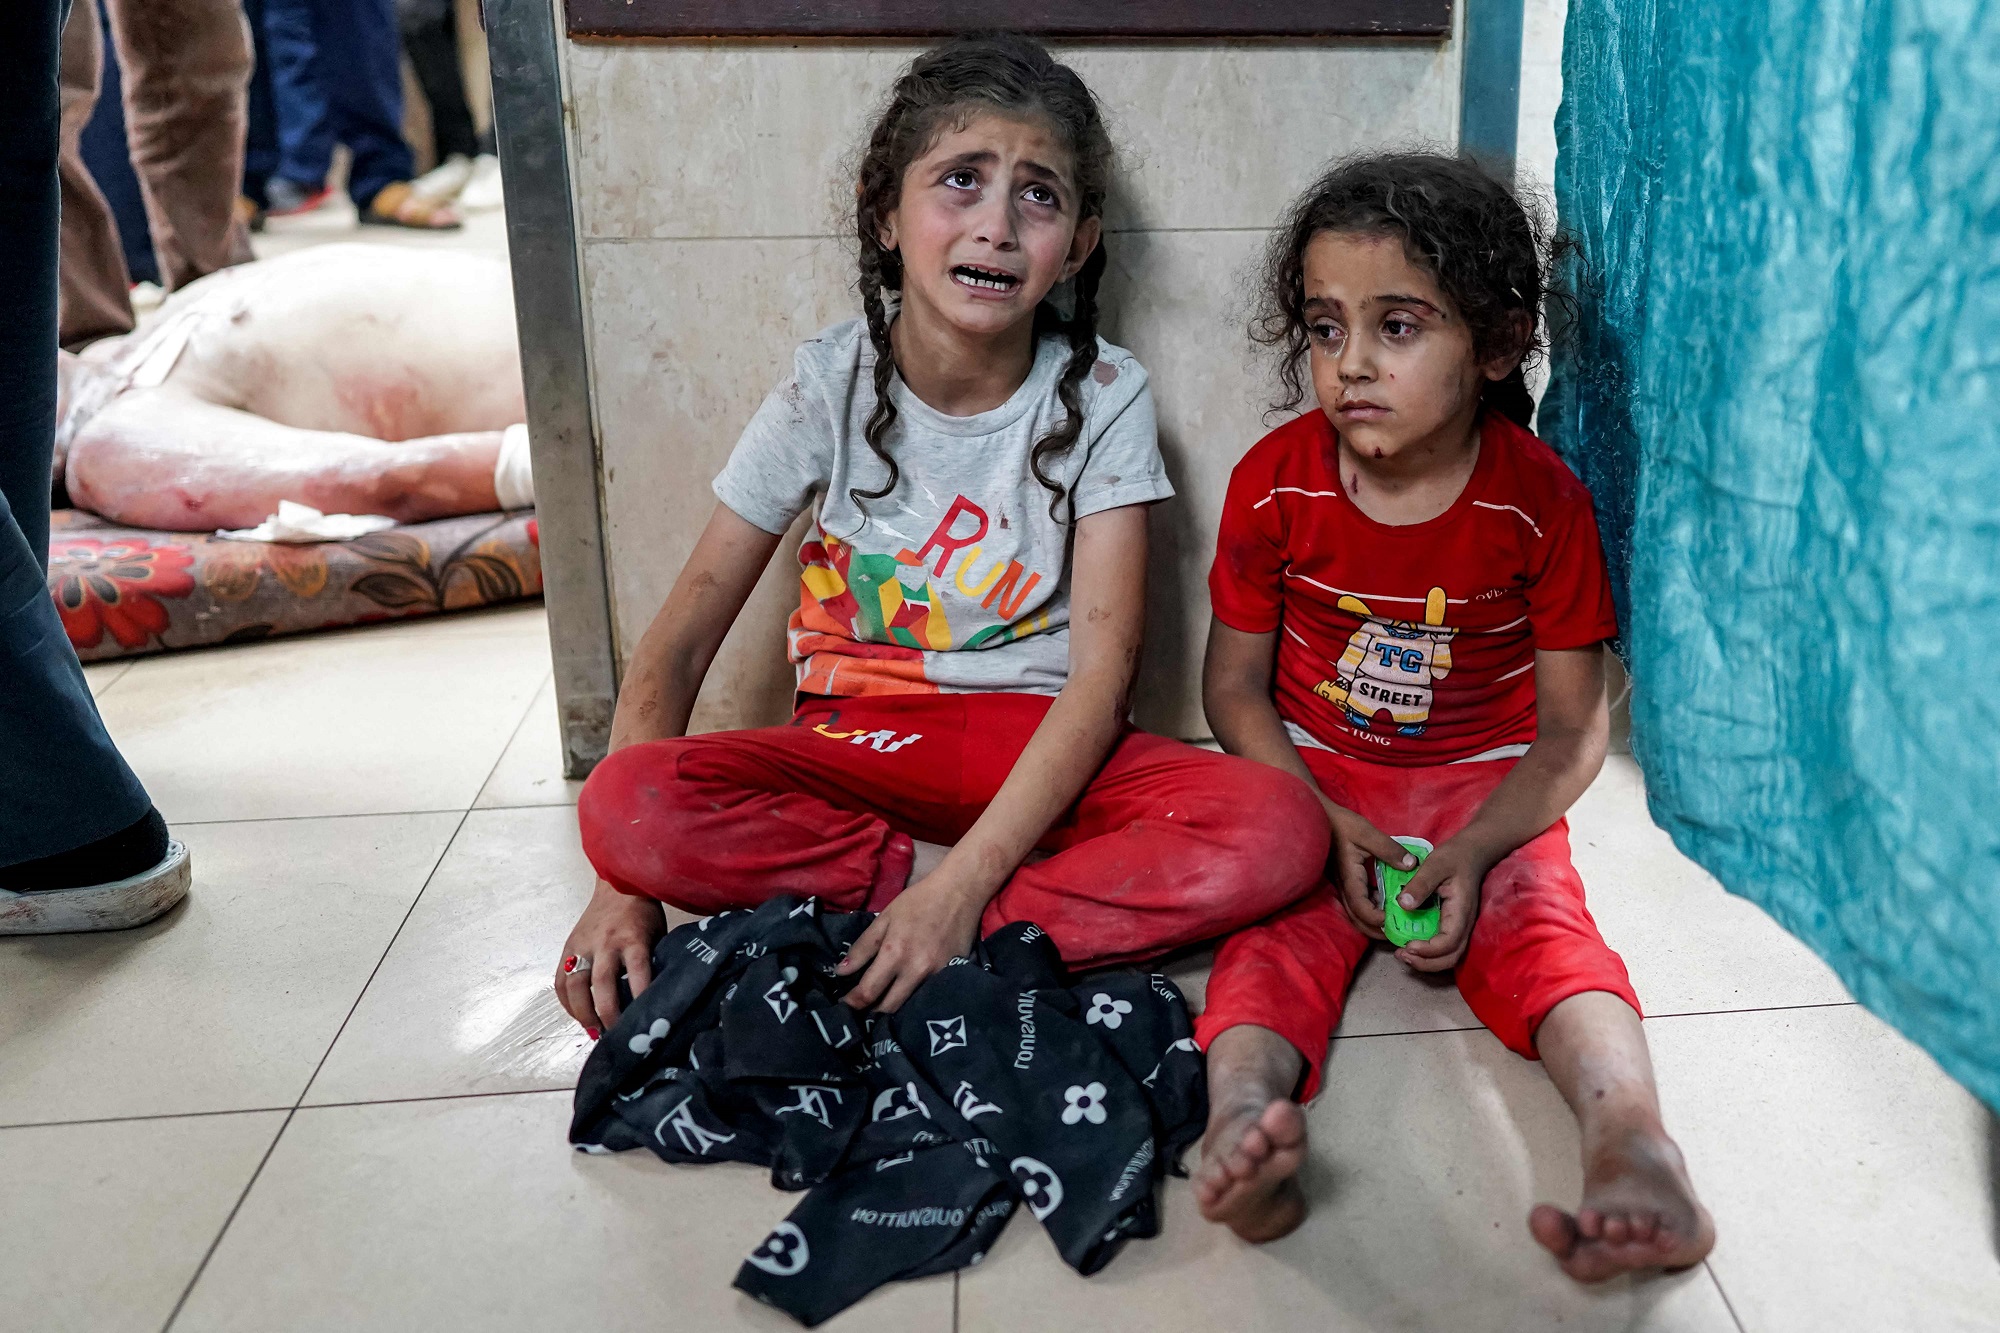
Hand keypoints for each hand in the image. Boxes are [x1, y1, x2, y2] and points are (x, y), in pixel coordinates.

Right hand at [555, 878, 665, 1036]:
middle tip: (615, 1036)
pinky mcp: (569, 946)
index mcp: (634, 938)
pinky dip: (567, 1002)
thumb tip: (655, 1000)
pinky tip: (577, 1015)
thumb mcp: (657, 935)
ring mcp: (584, 945)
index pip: (638, 971)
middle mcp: (607, 943)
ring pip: (576, 984)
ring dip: (583, 1013)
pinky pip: (561, 980)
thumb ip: (653, 963)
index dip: (640, 997)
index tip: (644, 1021)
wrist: (617, 885)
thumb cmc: (644, 914)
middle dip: (608, 1014)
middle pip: (602, 983)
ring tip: (594, 1032)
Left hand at [836, 875, 986, 1012]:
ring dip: (893, 1008)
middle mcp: (916, 970)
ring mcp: (937, 976)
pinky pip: (928, 997)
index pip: (868, 991)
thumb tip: (840, 972)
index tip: (844, 1005)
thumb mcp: (885, 918)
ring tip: (881, 1004)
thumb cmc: (918, 901)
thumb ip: (862, 947)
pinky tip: (907, 995)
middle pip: (888, 1008)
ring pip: (910, 1006)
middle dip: (871, 1011)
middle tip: (862, 1008)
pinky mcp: (953, 976)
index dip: (852, 1003)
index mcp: (895, 953)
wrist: (960, 892)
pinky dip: (915, 1000)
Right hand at [1324, 796, 1416, 939]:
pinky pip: (1356, 902)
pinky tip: (1384, 903)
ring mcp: (1342, 884)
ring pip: (1355, 912)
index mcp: (1349, 878)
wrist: (1318, 816)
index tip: (1390, 920)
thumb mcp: (1366, 833)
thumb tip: (1412, 865)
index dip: (1374, 918)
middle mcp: (1344, 886)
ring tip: (1392, 923)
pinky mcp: (1344, 880)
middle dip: (1374, 929)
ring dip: (1371, 921)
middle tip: (1395, 933)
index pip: (1360, 907)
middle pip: (1356, 918)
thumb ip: (1388, 849)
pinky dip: (1369, 909)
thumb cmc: (1340, 824)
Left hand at [1388, 837, 1494, 972]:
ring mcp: (1460, 926)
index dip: (1429, 950)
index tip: (1408, 946)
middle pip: (1451, 957)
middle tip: (1402, 956)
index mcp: (1461, 911)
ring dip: (1427, 961)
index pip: (1450, 942)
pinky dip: (1428, 953)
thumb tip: (1403, 905)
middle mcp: (1463, 924)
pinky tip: (1410, 944)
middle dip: (1426, 963)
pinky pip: (1444, 947)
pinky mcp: (1453, 924)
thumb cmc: (1454, 857)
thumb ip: (1420, 884)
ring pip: (1448, 956)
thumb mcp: (1435, 865)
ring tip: (1403, 954)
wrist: (1471, 852)